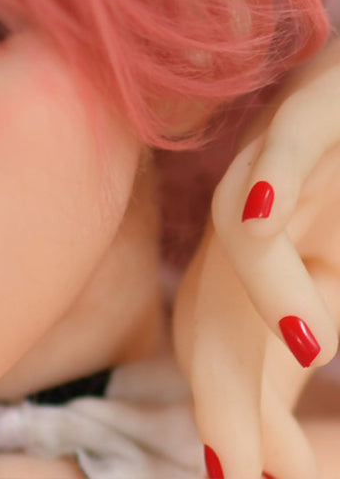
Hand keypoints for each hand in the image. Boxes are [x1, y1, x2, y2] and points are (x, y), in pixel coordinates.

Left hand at [174, 40, 339, 478]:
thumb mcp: (333, 276)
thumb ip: (313, 323)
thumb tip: (298, 427)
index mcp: (275, 255)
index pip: (227, 334)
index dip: (234, 404)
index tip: (249, 476)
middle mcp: (262, 209)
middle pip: (217, 293)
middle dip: (225, 381)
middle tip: (239, 467)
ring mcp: (283, 156)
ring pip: (240, 227)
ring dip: (258, 301)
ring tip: (298, 365)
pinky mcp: (320, 102)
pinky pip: (289, 140)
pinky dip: (277, 178)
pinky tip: (271, 230)